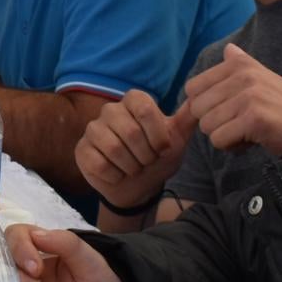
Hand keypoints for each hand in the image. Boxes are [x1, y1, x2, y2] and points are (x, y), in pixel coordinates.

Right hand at [75, 89, 194, 218]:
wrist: (139, 185)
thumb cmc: (158, 158)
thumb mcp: (177, 139)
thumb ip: (187, 117)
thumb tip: (199, 96)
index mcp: (134, 101)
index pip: (146, 110)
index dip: (158, 136)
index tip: (163, 148)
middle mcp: (110, 110)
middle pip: (130, 132)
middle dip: (146, 155)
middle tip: (147, 161)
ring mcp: (93, 129)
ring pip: (113, 149)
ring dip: (131, 167)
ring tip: (134, 168)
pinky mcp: (82, 150)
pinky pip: (99, 164)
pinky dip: (115, 176)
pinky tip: (118, 174)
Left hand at [181, 45, 281, 156]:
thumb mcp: (265, 79)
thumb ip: (243, 64)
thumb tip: (228, 49)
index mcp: (240, 65)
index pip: (193, 87)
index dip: (204, 106)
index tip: (227, 110)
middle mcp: (243, 76)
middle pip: (197, 108)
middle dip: (213, 122)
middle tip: (238, 124)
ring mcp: (249, 97)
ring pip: (207, 126)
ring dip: (224, 135)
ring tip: (246, 131)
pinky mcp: (253, 119)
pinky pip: (219, 139)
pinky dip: (232, 146)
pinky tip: (251, 140)